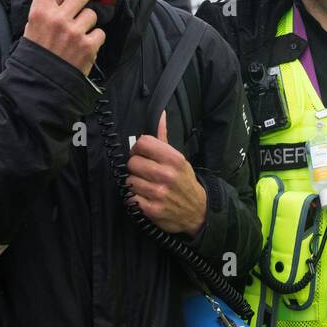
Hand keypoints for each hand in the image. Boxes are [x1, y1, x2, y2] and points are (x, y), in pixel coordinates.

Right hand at [24, 0, 103, 75]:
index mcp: (39, 11)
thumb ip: (49, 8)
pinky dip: (94, 39)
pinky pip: (99, 32)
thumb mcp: (34, 27)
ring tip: (78, 35)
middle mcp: (57, 18)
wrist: (42, 81)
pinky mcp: (88, 45)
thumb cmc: (38, 52)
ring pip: (92, 14)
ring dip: (88, 22)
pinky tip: (84, 48)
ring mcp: (73, 31)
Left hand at [127, 110, 207, 237]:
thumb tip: (160, 115)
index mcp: (173, 159)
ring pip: (129, 180)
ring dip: (134, 184)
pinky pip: (130, 198)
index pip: (143, 143)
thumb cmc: (185, 182)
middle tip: (144, 172)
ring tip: (145, 186)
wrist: (197, 211)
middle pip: (132, 162)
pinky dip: (134, 198)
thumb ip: (164, 137)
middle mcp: (166, 175)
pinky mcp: (151, 209)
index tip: (141, 154)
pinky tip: (144, 197)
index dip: (138, 148)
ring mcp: (158, 193)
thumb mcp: (179, 159)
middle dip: (135, 167)